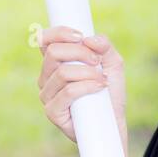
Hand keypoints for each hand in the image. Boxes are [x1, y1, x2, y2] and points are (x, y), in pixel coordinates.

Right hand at [37, 26, 127, 144]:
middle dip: (80, 52)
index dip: (58, 33)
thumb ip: (104, 47)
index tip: (79, 36)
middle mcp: (46, 77)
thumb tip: (90, 38)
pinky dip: (87, 86)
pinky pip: (67, 92)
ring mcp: (47, 95)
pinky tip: (99, 87)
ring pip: (62, 72)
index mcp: (56, 63)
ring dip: (88, 73)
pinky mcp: (53, 111)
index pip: (44, 40)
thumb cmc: (109, 93)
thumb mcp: (113, 65)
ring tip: (102, 80)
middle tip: (98, 62)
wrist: (113, 123)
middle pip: (54, 53)